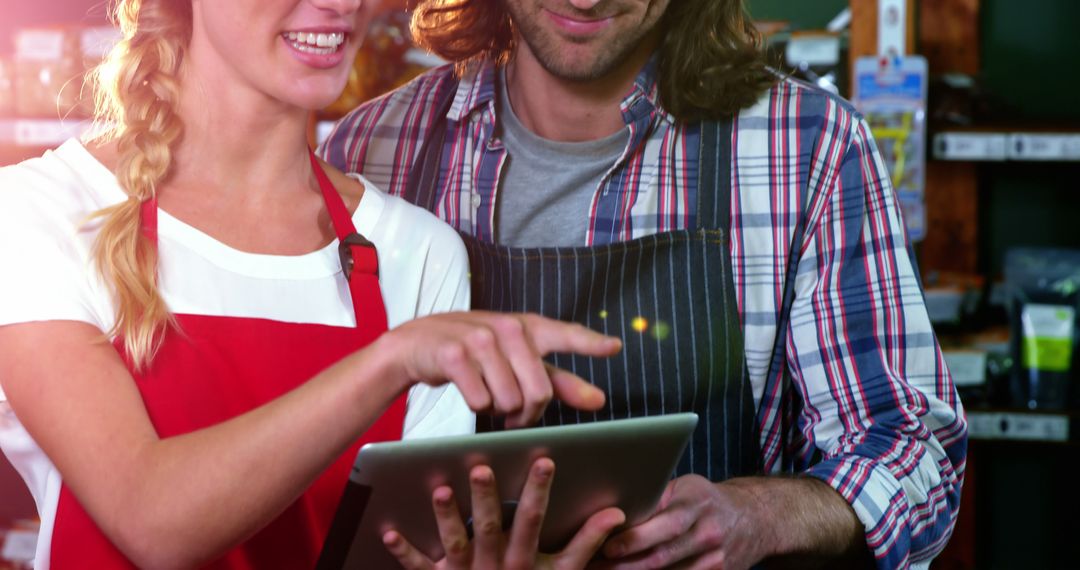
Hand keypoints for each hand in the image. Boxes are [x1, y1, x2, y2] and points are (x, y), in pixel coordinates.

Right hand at [380, 312, 621, 426]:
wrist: (418, 344)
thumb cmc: (476, 354)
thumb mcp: (518, 360)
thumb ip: (558, 380)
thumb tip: (599, 399)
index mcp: (528, 327)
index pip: (566, 334)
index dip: (590, 343)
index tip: (614, 347)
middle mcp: (508, 328)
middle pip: (539, 392)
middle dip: (528, 413)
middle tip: (515, 413)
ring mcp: (481, 340)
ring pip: (510, 401)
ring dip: (499, 410)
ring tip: (489, 394)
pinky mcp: (455, 355)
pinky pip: (480, 401)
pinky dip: (477, 406)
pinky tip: (469, 390)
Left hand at [383, 458, 625, 568]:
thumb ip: (586, 544)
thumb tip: (614, 514)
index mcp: (523, 561)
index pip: (533, 521)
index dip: (539, 493)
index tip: (544, 460)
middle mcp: (493, 566)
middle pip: (489, 528)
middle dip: (486, 498)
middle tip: (481, 467)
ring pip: (454, 544)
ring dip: (447, 518)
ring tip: (441, 491)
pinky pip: (417, 569)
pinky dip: (403, 552)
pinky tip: (387, 531)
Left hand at [597, 475, 768, 569]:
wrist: (754, 519)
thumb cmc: (708, 500)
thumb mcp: (685, 488)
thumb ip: (656, 500)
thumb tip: (616, 509)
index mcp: (698, 505)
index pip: (666, 525)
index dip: (636, 539)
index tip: (607, 547)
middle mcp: (708, 534)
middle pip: (663, 558)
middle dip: (626, 566)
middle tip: (595, 568)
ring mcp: (715, 561)